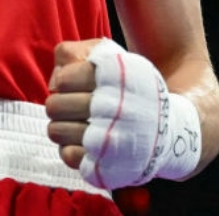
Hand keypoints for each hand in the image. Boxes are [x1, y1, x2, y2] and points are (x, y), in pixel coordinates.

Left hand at [45, 37, 202, 187]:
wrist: (165, 128)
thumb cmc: (128, 89)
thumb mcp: (110, 57)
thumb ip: (75, 53)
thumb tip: (54, 81)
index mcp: (115, 78)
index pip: (64, 79)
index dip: (65, 80)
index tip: (77, 83)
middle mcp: (113, 108)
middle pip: (54, 106)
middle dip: (60, 103)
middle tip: (74, 105)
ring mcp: (108, 138)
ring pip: (55, 131)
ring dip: (62, 126)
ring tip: (79, 123)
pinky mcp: (104, 164)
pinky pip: (67, 155)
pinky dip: (72, 148)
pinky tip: (86, 141)